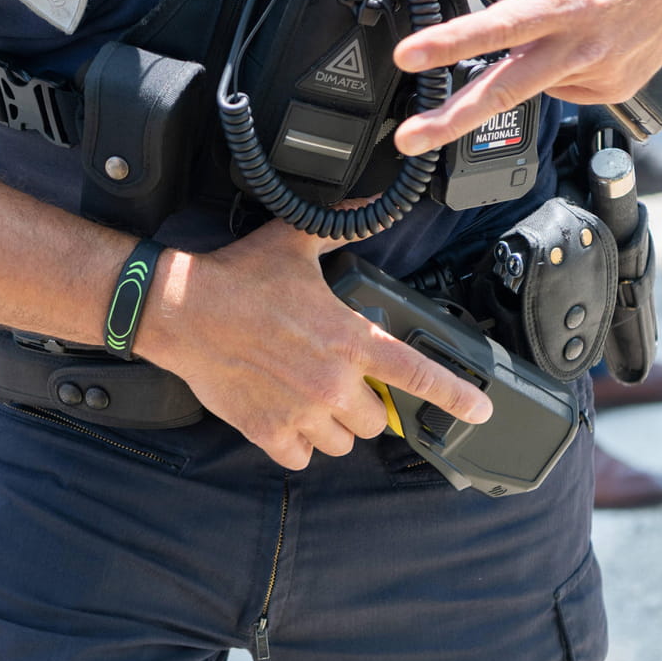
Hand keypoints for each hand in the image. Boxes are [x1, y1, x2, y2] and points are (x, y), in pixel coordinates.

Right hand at [135, 221, 492, 469]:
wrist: (181, 311)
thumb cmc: (237, 278)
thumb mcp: (294, 243)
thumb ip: (339, 226)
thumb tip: (366, 202)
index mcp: (350, 339)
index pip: (420, 375)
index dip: (457, 396)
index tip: (480, 410)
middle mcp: (333, 383)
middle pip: (378, 422)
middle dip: (365, 406)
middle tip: (341, 386)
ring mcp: (301, 412)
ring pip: (343, 443)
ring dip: (334, 428)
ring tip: (311, 402)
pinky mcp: (268, 432)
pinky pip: (302, 457)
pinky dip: (298, 445)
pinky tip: (286, 420)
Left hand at [392, 0, 661, 155]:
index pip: (500, 26)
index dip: (450, 43)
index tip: (410, 57)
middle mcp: (584, 44)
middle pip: (505, 90)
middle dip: (451, 120)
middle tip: (409, 139)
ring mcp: (598, 72)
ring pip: (532, 81)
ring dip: (522, 61)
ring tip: (558, 24)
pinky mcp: (610, 89)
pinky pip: (560, 86)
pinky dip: (553, 66)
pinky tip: (576, 38)